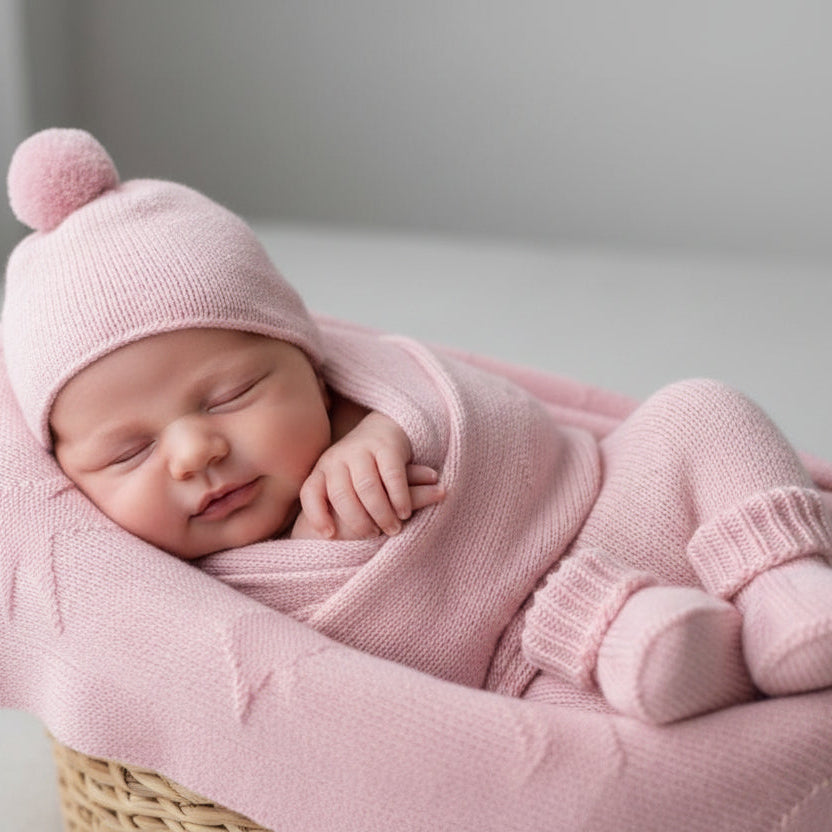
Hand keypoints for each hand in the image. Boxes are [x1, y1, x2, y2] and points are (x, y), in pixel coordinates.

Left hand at [297, 411, 444, 538]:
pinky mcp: (387, 447)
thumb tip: (325, 541)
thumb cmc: (359, 470)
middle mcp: (337, 458)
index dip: (317, 516)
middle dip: (358, 521)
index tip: (331, 535)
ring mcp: (361, 450)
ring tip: (393, 528)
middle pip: (342, 495)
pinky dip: (399, 498)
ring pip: (367, 487)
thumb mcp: (340, 483)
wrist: (382, 429)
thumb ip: (332, 506)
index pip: (310, 493)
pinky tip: (404, 512)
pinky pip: (392, 476)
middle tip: (373, 535)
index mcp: (321, 470)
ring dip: (381, 513)